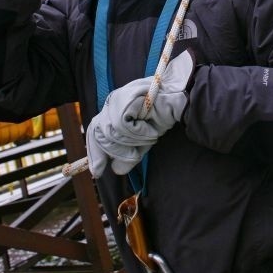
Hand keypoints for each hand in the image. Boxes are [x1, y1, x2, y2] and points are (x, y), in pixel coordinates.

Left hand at [85, 50, 195, 177]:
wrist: (178, 100)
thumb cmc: (162, 116)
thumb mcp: (142, 141)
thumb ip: (128, 155)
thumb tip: (116, 171)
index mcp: (113, 109)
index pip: (95, 132)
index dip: (95, 154)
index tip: (97, 172)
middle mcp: (111, 102)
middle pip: (102, 136)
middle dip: (118, 151)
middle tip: (136, 154)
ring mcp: (117, 99)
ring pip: (113, 134)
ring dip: (134, 141)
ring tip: (149, 134)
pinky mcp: (124, 100)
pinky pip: (123, 127)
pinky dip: (138, 131)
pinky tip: (149, 125)